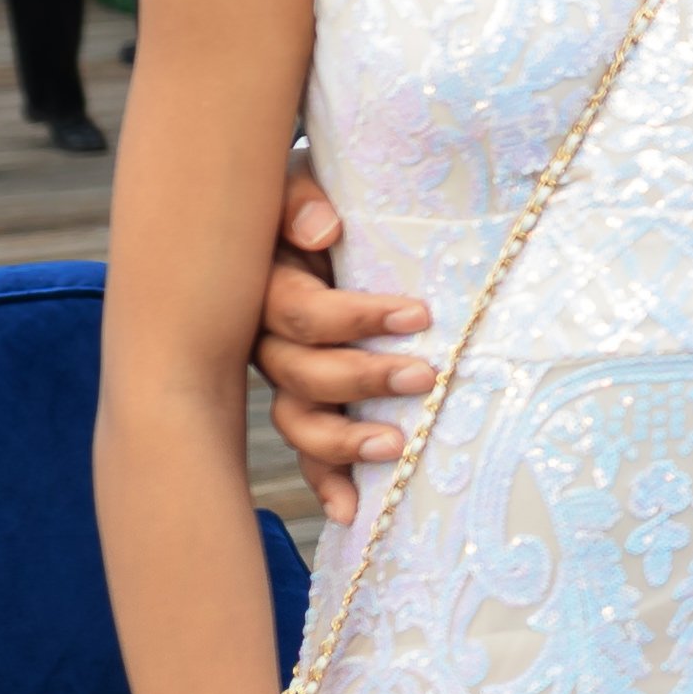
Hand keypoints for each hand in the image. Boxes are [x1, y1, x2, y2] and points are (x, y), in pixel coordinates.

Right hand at [252, 165, 430, 525]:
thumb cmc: (309, 201)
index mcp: (265, 286)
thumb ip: (299, 197)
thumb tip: (321, 229)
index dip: (354, 317)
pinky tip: (350, 511)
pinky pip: (306, 449)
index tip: (417, 312)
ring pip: (298, 421)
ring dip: (344, 440)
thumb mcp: (297, 182)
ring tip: (397, 445)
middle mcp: (266, 339)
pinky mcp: (306, 402)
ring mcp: (284, 377)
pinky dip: (326, 481)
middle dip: (363, 378)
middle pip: (300, 374)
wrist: (295, 219)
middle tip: (426, 373)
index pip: (299, 313)